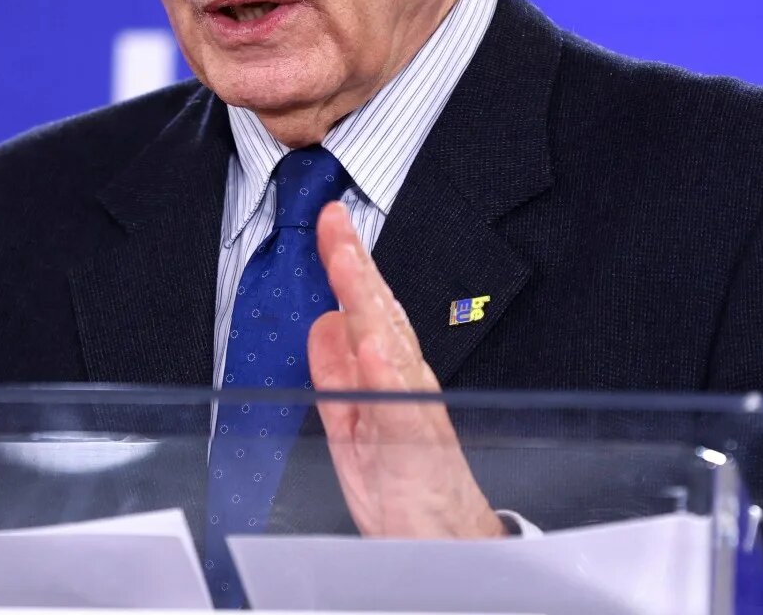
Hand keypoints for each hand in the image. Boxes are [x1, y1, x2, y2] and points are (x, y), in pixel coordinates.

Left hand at [307, 203, 503, 539]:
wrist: (439, 542)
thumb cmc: (402, 485)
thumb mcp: (352, 420)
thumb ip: (337, 372)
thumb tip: (323, 322)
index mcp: (388, 373)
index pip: (366, 307)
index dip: (347, 263)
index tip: (329, 222)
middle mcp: (404, 381)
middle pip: (379, 313)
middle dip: (355, 264)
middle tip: (335, 220)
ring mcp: (412, 410)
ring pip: (389, 345)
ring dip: (367, 301)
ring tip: (346, 260)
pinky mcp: (415, 447)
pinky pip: (400, 408)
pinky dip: (387, 376)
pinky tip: (372, 347)